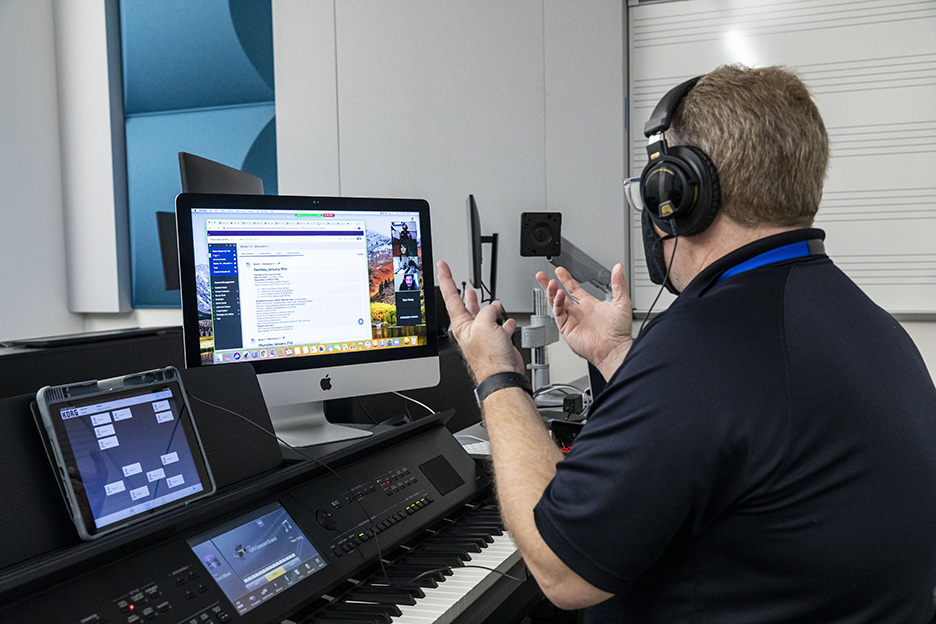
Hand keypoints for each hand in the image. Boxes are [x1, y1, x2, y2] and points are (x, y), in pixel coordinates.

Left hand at [437, 261, 524, 382]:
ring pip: (485, 317)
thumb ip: (488, 311)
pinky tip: (509, 320)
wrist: (503, 376)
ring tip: (494, 301)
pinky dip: (505, 323)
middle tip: (461, 282)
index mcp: (461, 325)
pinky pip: (500, 329)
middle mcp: (471, 330)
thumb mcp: (485, 324)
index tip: (442, 266)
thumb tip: (494, 308)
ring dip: (490, 308)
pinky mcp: (497, 343)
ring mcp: (484, 337)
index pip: (451, 296)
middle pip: (466, 307)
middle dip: (465, 294)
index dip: (446, 279)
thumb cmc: (489, 357)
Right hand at [535, 263, 632, 379]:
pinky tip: (559, 295)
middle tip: (542, 276)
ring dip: (551, 292)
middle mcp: (579, 312)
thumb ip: (619, 283)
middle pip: (559, 295)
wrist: (615, 348)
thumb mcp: (622, 301)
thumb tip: (619, 268)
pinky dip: (557, 303)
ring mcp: (571, 320)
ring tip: (550, 283)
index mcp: (589, 305)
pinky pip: (558, 313)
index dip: (566, 279)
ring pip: (555, 303)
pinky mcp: (566, 328)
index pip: (573, 289)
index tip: (560, 271)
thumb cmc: (620, 331)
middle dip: (549, 285)